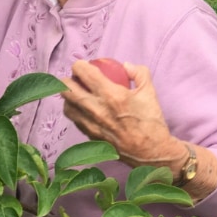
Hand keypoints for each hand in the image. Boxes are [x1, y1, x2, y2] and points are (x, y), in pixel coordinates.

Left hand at [61, 60, 216, 200]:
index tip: (84, 65)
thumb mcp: (150, 91)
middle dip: (68, 79)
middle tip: (77, 78)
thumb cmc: (150, 121)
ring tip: (78, 93)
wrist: (150, 151)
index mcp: (112, 94)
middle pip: (66, 89)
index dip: (80, 65)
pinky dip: (75, 111)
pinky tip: (84, 109)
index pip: (84, 73)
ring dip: (69, 96)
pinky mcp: (89, 136)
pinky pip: (74, 119)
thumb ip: (139, 72)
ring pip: (66, 105)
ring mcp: (90, 124)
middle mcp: (96, 109)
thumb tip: (125, 65)